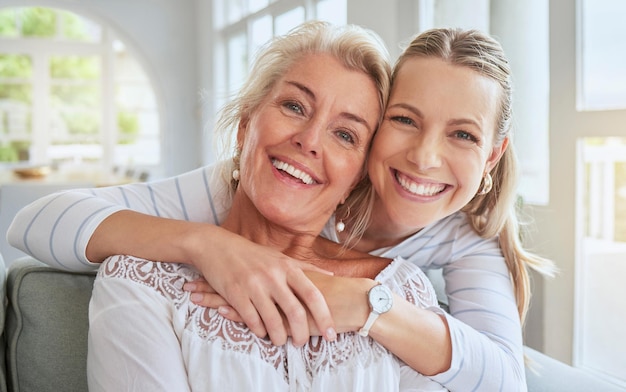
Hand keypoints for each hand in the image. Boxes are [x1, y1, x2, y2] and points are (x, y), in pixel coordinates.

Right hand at [186, 272, 372, 335]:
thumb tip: (332, 275)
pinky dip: (259, 331)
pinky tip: (262, 332)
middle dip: (302, 334)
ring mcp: (253, 286)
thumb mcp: (281, 257)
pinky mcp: (235, 294)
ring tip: (281, 341)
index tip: (331, 335)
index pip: (313, 295)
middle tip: (302, 343)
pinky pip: (252, 321)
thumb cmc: (253, 254)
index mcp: (288, 267)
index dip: (325, 317)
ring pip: (272, 321)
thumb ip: (307, 268)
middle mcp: (273, 276)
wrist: (217, 247)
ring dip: (279, 337)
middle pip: (295, 312)